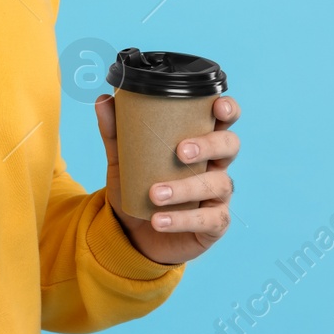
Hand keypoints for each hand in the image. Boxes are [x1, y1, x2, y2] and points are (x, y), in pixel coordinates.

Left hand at [93, 94, 239, 265]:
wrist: (132, 233)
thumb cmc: (137, 188)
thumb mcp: (124, 160)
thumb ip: (116, 132)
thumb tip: (103, 100)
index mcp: (200, 141)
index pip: (223, 120)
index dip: (228, 110)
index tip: (217, 107)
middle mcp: (215, 165)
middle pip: (230, 146)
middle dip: (210, 145)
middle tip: (180, 151)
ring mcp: (218, 195)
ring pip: (217, 185)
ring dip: (185, 188)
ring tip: (154, 194)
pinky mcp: (214, 224)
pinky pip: (208, 220)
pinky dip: (181, 220)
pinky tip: (159, 220)